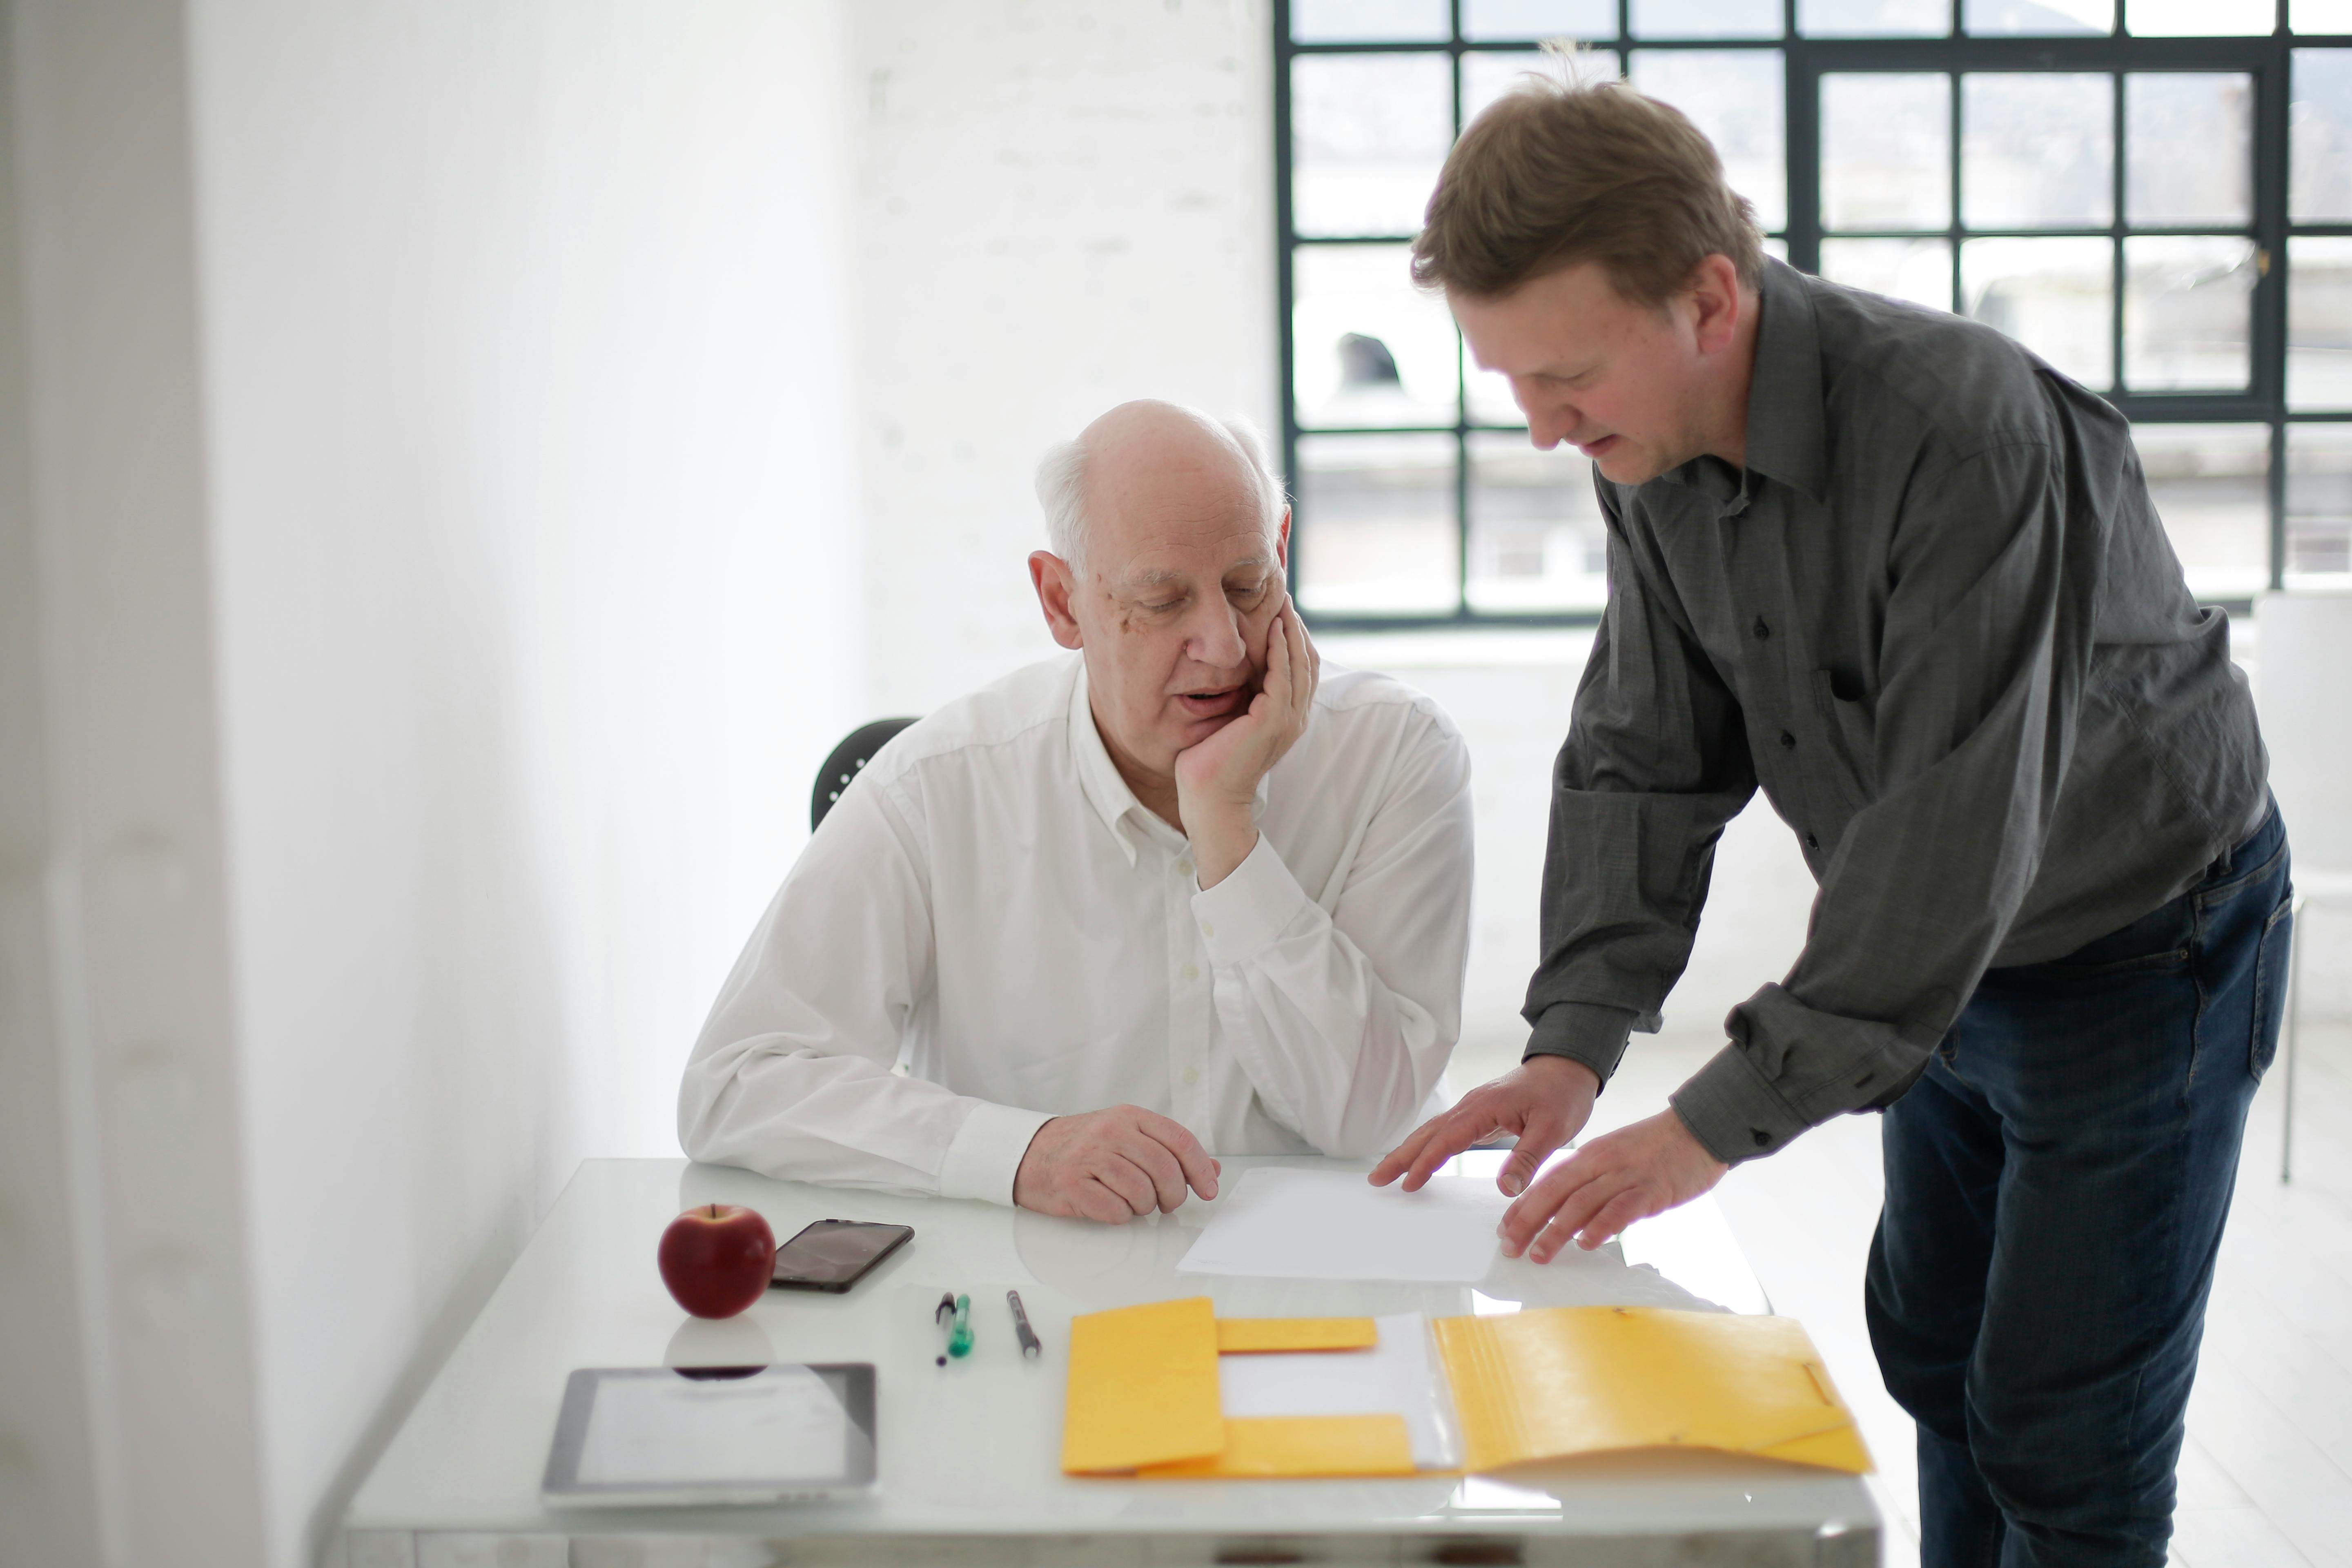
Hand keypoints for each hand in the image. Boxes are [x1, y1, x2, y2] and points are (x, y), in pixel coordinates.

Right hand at [1013, 1105, 1221, 1222]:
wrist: (1030, 1154)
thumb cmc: (1085, 1148)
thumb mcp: (1127, 1137)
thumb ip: (1168, 1151)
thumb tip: (1211, 1170)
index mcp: (1129, 1117)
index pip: (1179, 1141)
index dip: (1200, 1169)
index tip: (1208, 1189)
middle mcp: (1110, 1131)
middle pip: (1164, 1169)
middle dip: (1174, 1195)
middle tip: (1167, 1204)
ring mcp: (1089, 1156)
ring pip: (1141, 1192)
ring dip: (1144, 1207)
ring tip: (1132, 1202)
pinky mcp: (1072, 1183)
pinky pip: (1115, 1210)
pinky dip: (1120, 1216)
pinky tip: (1111, 1206)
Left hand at [1174, 598, 1319, 886]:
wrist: (1206, 799)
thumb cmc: (1209, 763)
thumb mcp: (1228, 719)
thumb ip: (1239, 696)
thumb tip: (1229, 667)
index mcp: (1286, 718)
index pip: (1301, 668)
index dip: (1295, 637)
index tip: (1279, 608)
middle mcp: (1294, 718)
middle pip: (1308, 660)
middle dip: (1297, 626)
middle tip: (1283, 594)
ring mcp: (1286, 720)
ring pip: (1301, 664)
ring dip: (1293, 630)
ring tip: (1281, 601)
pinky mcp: (1272, 721)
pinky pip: (1284, 676)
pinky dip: (1283, 649)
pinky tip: (1275, 627)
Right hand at [1369, 1055, 1601, 1197]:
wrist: (1567, 1067)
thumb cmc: (1562, 1096)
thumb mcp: (1553, 1130)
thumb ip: (1527, 1159)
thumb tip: (1505, 1190)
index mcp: (1485, 1107)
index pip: (1448, 1139)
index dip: (1426, 1162)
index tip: (1409, 1184)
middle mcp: (1472, 1105)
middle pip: (1429, 1133)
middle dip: (1401, 1156)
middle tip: (1376, 1179)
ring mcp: (1473, 1108)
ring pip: (1433, 1131)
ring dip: (1409, 1151)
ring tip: (1387, 1172)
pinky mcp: (1478, 1113)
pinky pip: (1445, 1131)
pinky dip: (1427, 1145)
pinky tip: (1421, 1157)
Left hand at [1497, 1108, 1727, 1260]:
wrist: (1698, 1129)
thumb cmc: (1657, 1149)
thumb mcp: (1616, 1158)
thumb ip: (1593, 1183)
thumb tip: (1570, 1216)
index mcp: (1590, 1156)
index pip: (1547, 1182)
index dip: (1523, 1206)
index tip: (1504, 1229)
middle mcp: (1601, 1164)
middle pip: (1555, 1193)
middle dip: (1528, 1221)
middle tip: (1510, 1248)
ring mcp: (1625, 1176)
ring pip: (1581, 1204)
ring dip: (1556, 1231)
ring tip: (1539, 1254)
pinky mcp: (1650, 1190)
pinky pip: (1620, 1209)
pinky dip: (1601, 1226)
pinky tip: (1587, 1243)